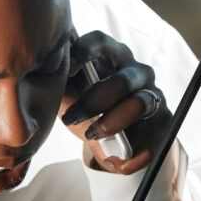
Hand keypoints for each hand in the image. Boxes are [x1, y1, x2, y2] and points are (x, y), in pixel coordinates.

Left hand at [62, 29, 166, 175]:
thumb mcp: (69, 98)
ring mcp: (151, 92)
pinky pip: (152, 133)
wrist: (111, 141)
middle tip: (71, 118)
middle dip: (93, 102)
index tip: (64, 70)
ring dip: (111, 123)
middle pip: (121, 79)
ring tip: (92, 135)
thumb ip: (59, 85)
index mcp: (109, 55)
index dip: (82, 51)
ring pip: (138, 103)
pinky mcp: (162, 117)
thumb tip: (38, 75)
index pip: (98, 42)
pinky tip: (116, 158)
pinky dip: (132, 150)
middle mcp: (134, 69)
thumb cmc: (87, 109)